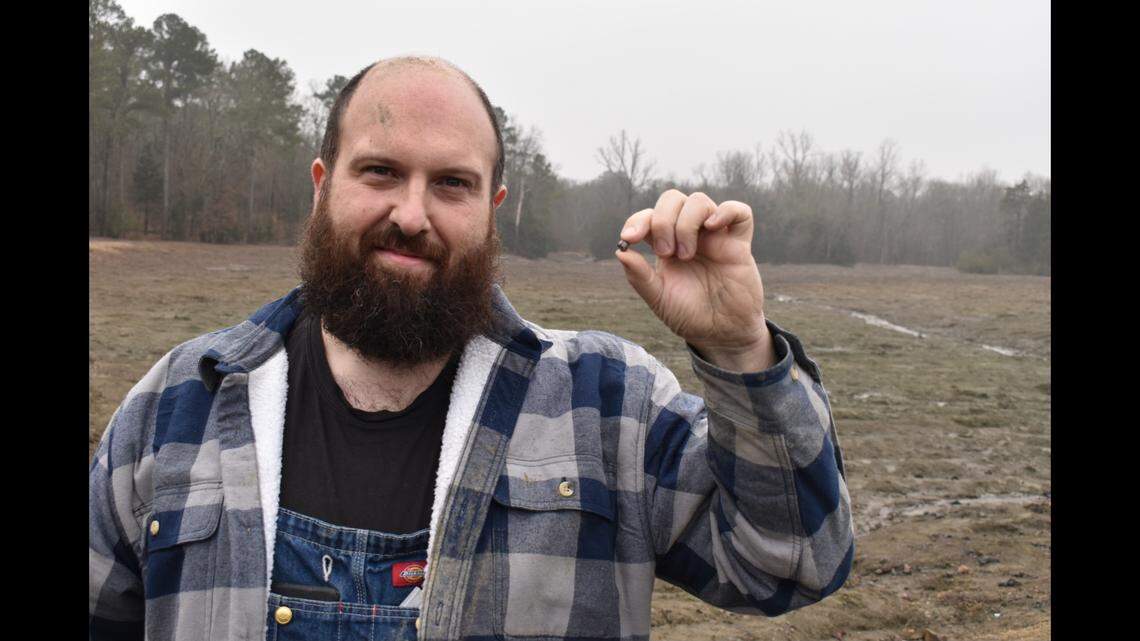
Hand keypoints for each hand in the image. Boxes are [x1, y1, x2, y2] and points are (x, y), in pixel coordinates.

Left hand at [615, 190, 775, 371]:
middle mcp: (689, 235)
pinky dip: (726, 211)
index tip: (629, 238)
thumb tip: (620, 252)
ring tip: (687, 254)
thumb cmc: (690, 315)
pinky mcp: (739, 244)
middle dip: (663, 220)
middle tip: (666, 252)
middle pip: (672, 199)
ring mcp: (714, 237)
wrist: (721, 334)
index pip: (649, 216)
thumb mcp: (659, 299)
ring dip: (686, 223)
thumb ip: (639, 277)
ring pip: (699, 201)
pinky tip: (713, 227)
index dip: (637, 221)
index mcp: (666, 245)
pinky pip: (739, 212)